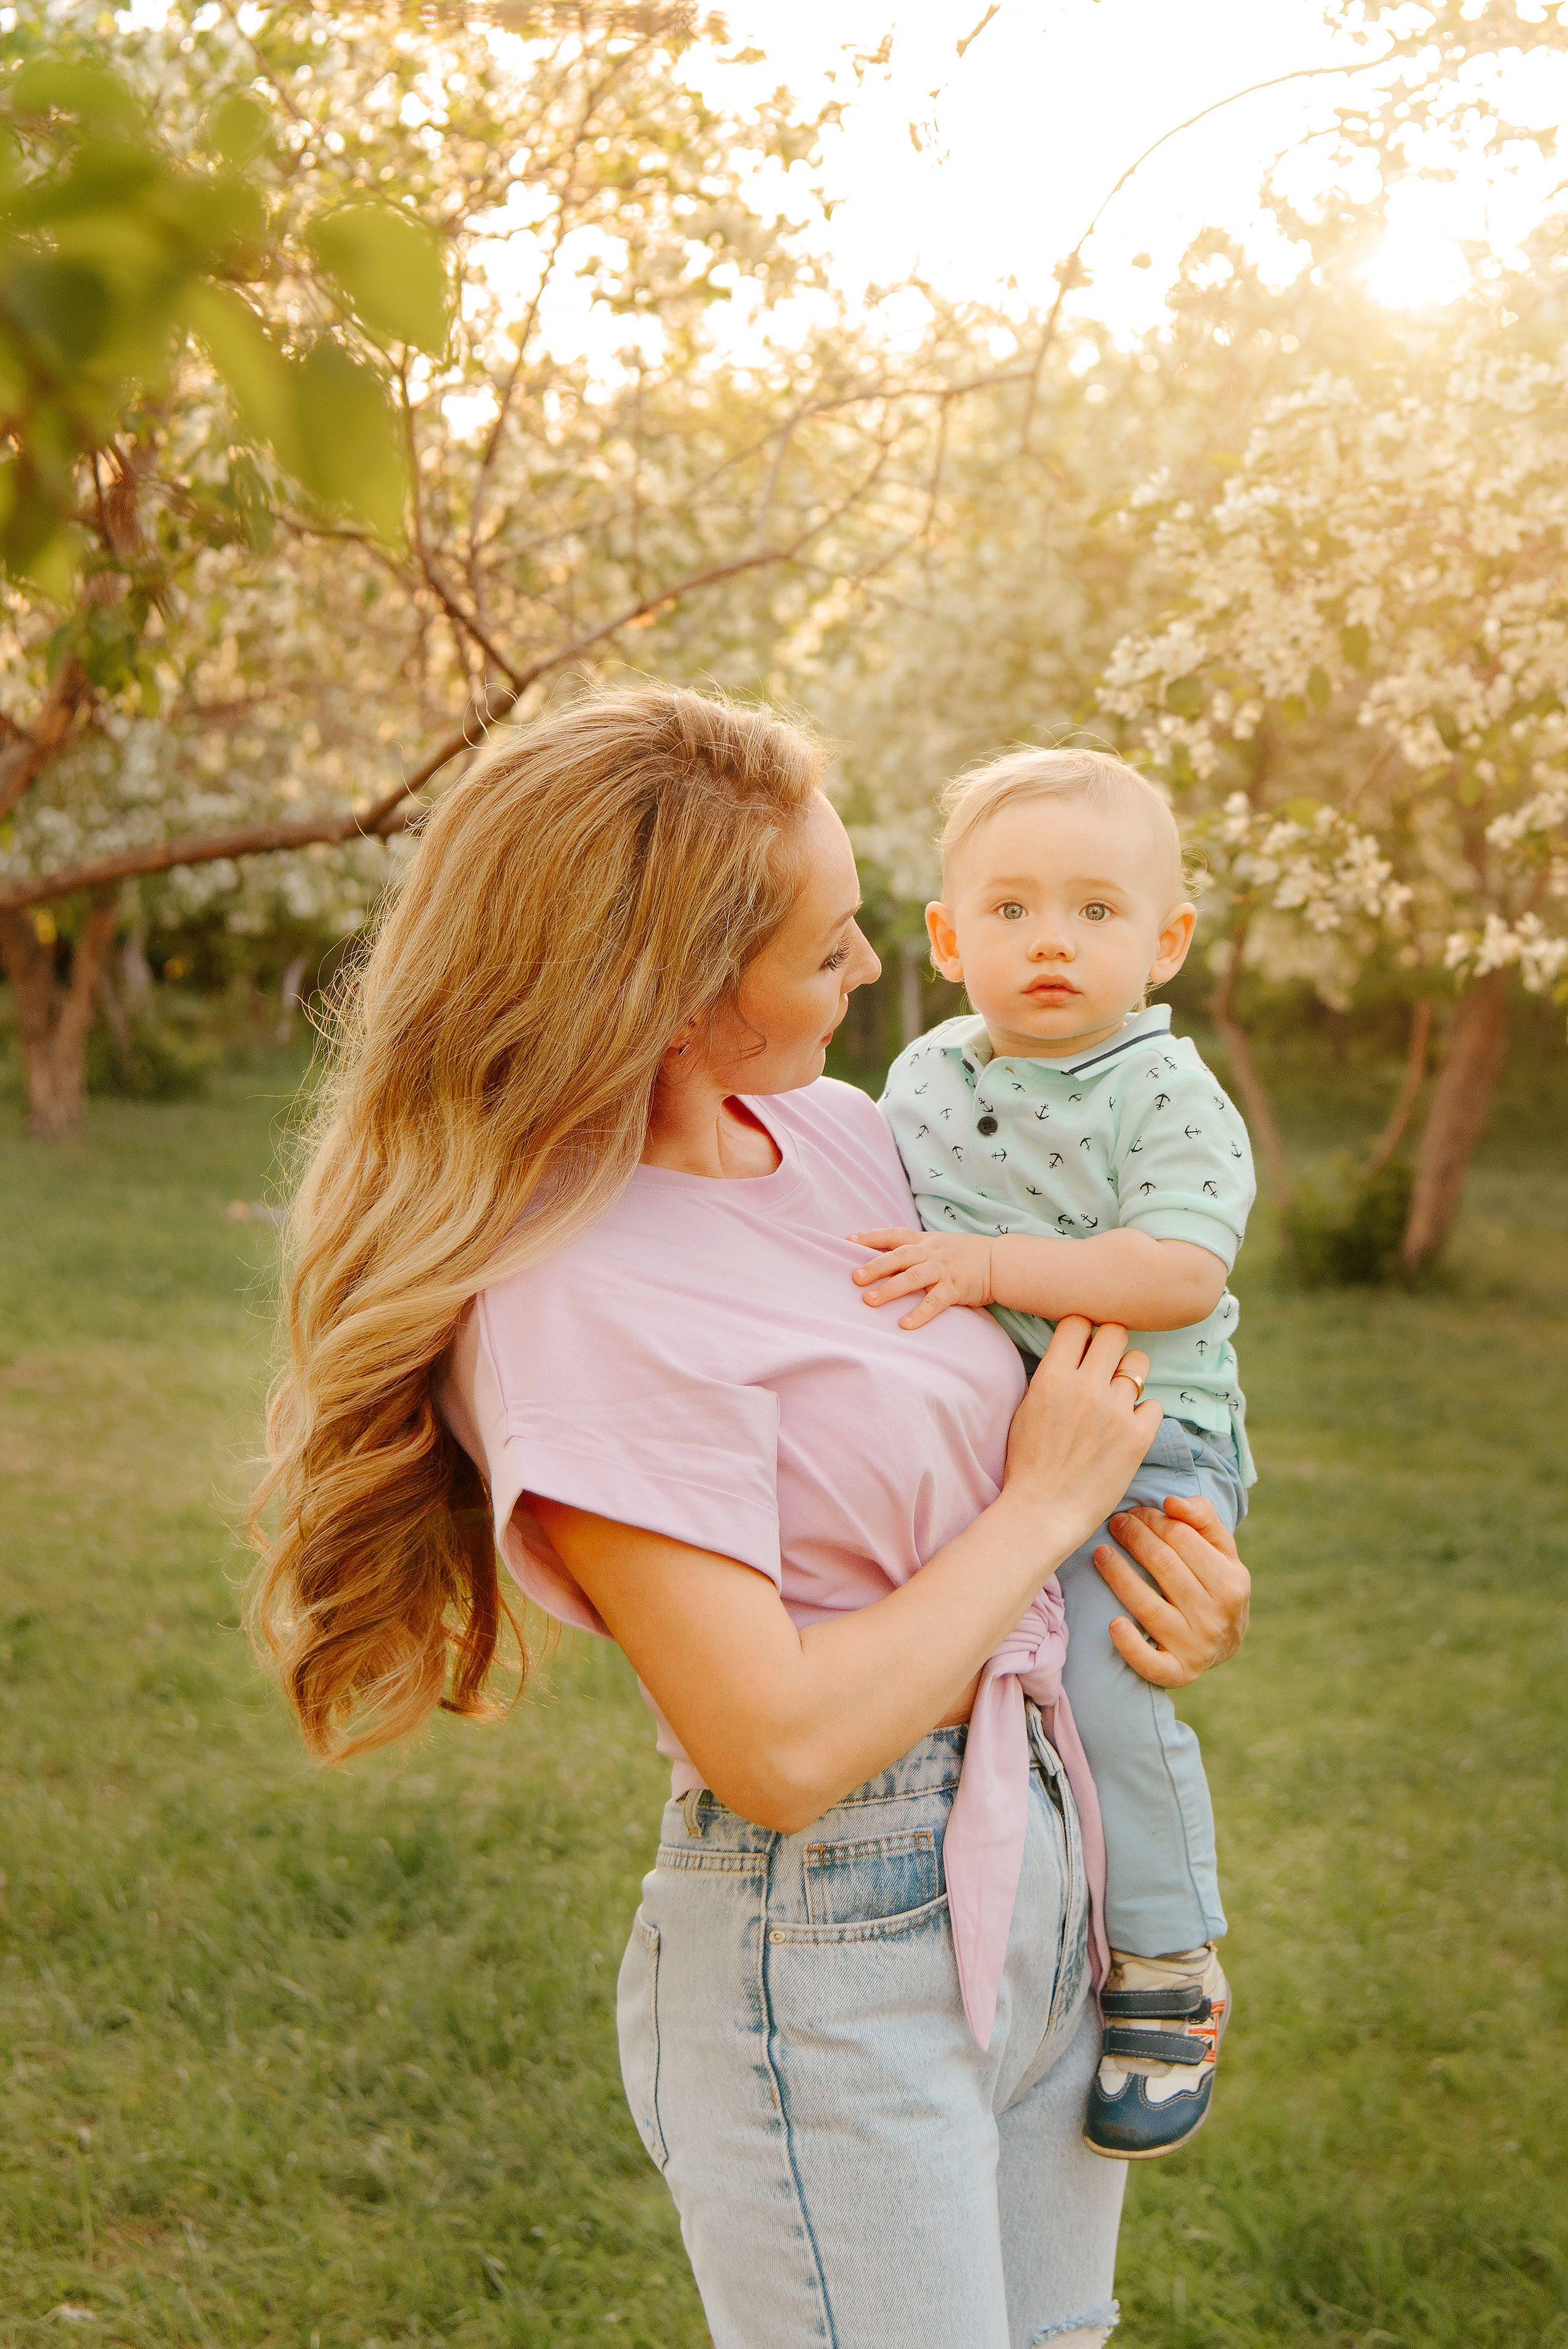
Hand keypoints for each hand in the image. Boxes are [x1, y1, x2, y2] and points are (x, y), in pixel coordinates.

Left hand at [850, 1225, 993, 1329]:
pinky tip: (905, 1324)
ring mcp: (943, 1270)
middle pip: (898, 1257)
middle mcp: (931, 1253)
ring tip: (869, 1301)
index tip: (848, 1240)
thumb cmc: (966, 1255)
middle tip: (855, 1277)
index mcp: (925, 1241)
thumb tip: (884, 1261)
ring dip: (890, 1289)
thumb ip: (915, 1251)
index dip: (871, 1237)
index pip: (894, 1235)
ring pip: (912, 1278)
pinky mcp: (956, 1288)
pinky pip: (935, 1302)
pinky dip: (920, 1313)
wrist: (1001, 1262)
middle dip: (875, 1266)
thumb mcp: (939, 1246)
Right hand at [1002, 1316, 1161, 1537]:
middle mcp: (1086, 1387)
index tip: (1083, 1347)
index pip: (1078, 1322)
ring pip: (1139, 1364)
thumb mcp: (1027, 1408)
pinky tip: (1127, 1428)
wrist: (1042, 1512)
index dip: (1082, 1332)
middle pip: (1115, 1332)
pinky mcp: (1138, 1437)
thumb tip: (1075, 1350)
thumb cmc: (1028, 1463)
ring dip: (1130, 1377)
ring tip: (1118, 1398)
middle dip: (1111, 1344)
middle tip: (1106, 1364)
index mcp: (1052, 1377)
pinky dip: (1143, 1414)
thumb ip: (1052, 1374)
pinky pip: (1154, 1405)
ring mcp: (1115, 1411)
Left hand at [1093, 1494, 1250, 1687]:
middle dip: (1134, 1538)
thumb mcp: (1221, 1550)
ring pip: (1149, 1607)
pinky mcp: (1178, 1673)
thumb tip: (1172, 1501)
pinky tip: (1112, 1624)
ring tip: (1100, 1553)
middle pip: (1164, 1567)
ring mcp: (1197, 1647)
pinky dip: (1130, 1646)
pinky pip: (1151, 1663)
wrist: (1226, 1642)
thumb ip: (1203, 1518)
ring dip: (1119, 1577)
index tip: (1134, 1511)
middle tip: (1115, 1523)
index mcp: (1230, 1581)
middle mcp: (1216, 1616)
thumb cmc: (1215, 1584)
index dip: (1153, 1520)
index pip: (1183, 1539)